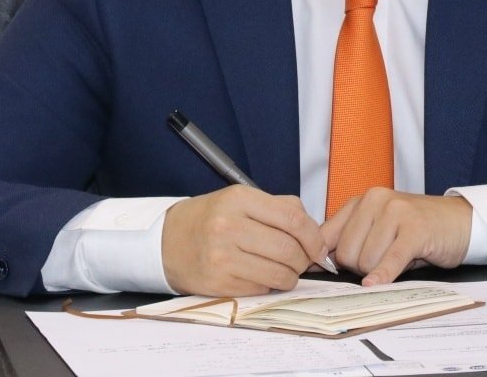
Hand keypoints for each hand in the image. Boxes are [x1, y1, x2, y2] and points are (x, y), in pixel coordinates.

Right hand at [161, 185, 329, 296]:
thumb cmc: (211, 219)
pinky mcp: (218, 282)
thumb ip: (280, 208)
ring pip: (279, 273)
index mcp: (240, 199)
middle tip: (302, 261)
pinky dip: (269, 285)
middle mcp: (229, 226)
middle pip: (289, 249)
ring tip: (284, 271)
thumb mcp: (241, 200)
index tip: (319, 248)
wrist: (168, 242)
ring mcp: (222, 256)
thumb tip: (314, 231)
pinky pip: (261, 288)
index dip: (314, 237)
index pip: (293, 219)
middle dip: (304, 260)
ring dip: (290, 276)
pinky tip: (261, 276)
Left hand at [321, 189, 471, 285]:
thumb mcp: (379, 227)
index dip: (325, 260)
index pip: (326, 235)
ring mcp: (396, 212)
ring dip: (377, 272)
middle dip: (358, 268)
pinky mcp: (415, 230)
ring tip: (395, 261)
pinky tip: (377, 284)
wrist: (459, 221)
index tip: (326, 275)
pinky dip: (383, 275)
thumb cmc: (415, 229)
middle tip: (379, 264)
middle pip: (346, 253)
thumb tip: (317, 264)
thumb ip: (351, 239)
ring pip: (366, 260)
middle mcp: (375, 200)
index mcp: (361, 200)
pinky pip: (390, 259)